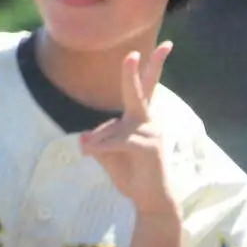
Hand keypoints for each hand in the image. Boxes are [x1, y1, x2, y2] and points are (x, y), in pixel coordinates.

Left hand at [79, 43, 182, 229]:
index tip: (160, 47)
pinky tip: (91, 154)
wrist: (149, 199)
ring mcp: (150, 132)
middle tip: (130, 54)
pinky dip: (100, 148)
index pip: (146, 88)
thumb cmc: (130, 175)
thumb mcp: (108, 155)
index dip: (153, 66)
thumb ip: (97, 143)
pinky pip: (116, 142)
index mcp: (140, 118)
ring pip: (112, 130)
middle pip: (138, 92)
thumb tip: (85, 139)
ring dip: (97, 144)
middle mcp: (148, 121)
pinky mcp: (148, 146)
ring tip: (93, 154)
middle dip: (132, 73)